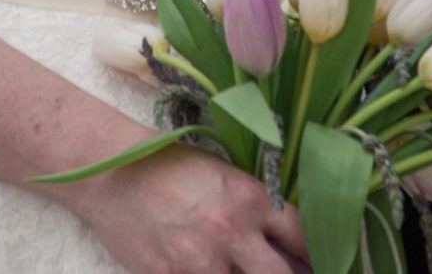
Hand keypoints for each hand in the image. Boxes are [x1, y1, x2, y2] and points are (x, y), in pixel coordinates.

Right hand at [59, 142, 310, 273]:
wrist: (111, 173)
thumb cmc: (170, 167)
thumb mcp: (224, 176)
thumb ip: (255, 210)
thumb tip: (283, 246)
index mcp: (250, 199)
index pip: (303, 238)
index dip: (316, 258)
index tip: (320, 266)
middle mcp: (231, 233)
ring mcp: (200, 262)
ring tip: (230, 266)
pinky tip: (199, 268)